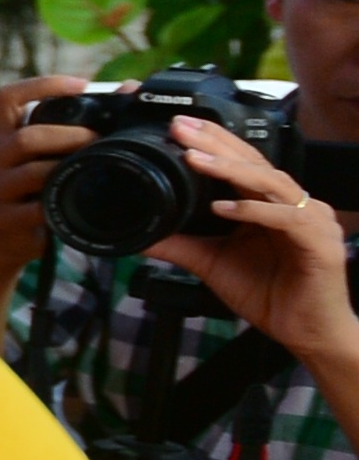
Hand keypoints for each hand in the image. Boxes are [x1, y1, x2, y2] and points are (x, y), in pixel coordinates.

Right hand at [0, 76, 96, 341]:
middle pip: (24, 137)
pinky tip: (78, 201)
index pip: (9, 98)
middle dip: (68, 135)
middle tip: (98, 139)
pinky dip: (61, 203)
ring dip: (67, 167)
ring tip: (94, 167)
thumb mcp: (36, 159)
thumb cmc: (29, 193)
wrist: (1, 242)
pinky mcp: (3, 219)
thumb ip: (65, 134)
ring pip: (30, 172)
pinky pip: (35, 208)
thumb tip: (126, 95)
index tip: (81, 84)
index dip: (43, 85)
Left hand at [152, 120, 358, 387]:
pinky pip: (287, 219)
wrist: (306, 332)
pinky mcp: (321, 243)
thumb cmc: (269, 293)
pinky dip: (255, 211)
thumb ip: (179, 244)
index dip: (212, 142)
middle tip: (180, 128)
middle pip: (255, 163)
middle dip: (216, 143)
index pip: (242, 162)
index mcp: (270, 204)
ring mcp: (311, 221)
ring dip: (231, 169)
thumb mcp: (212, 264)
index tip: (176, 127)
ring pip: (270, 183)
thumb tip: (138, 234)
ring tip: (195, 159)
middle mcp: (294, 205)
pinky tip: (224, 207)